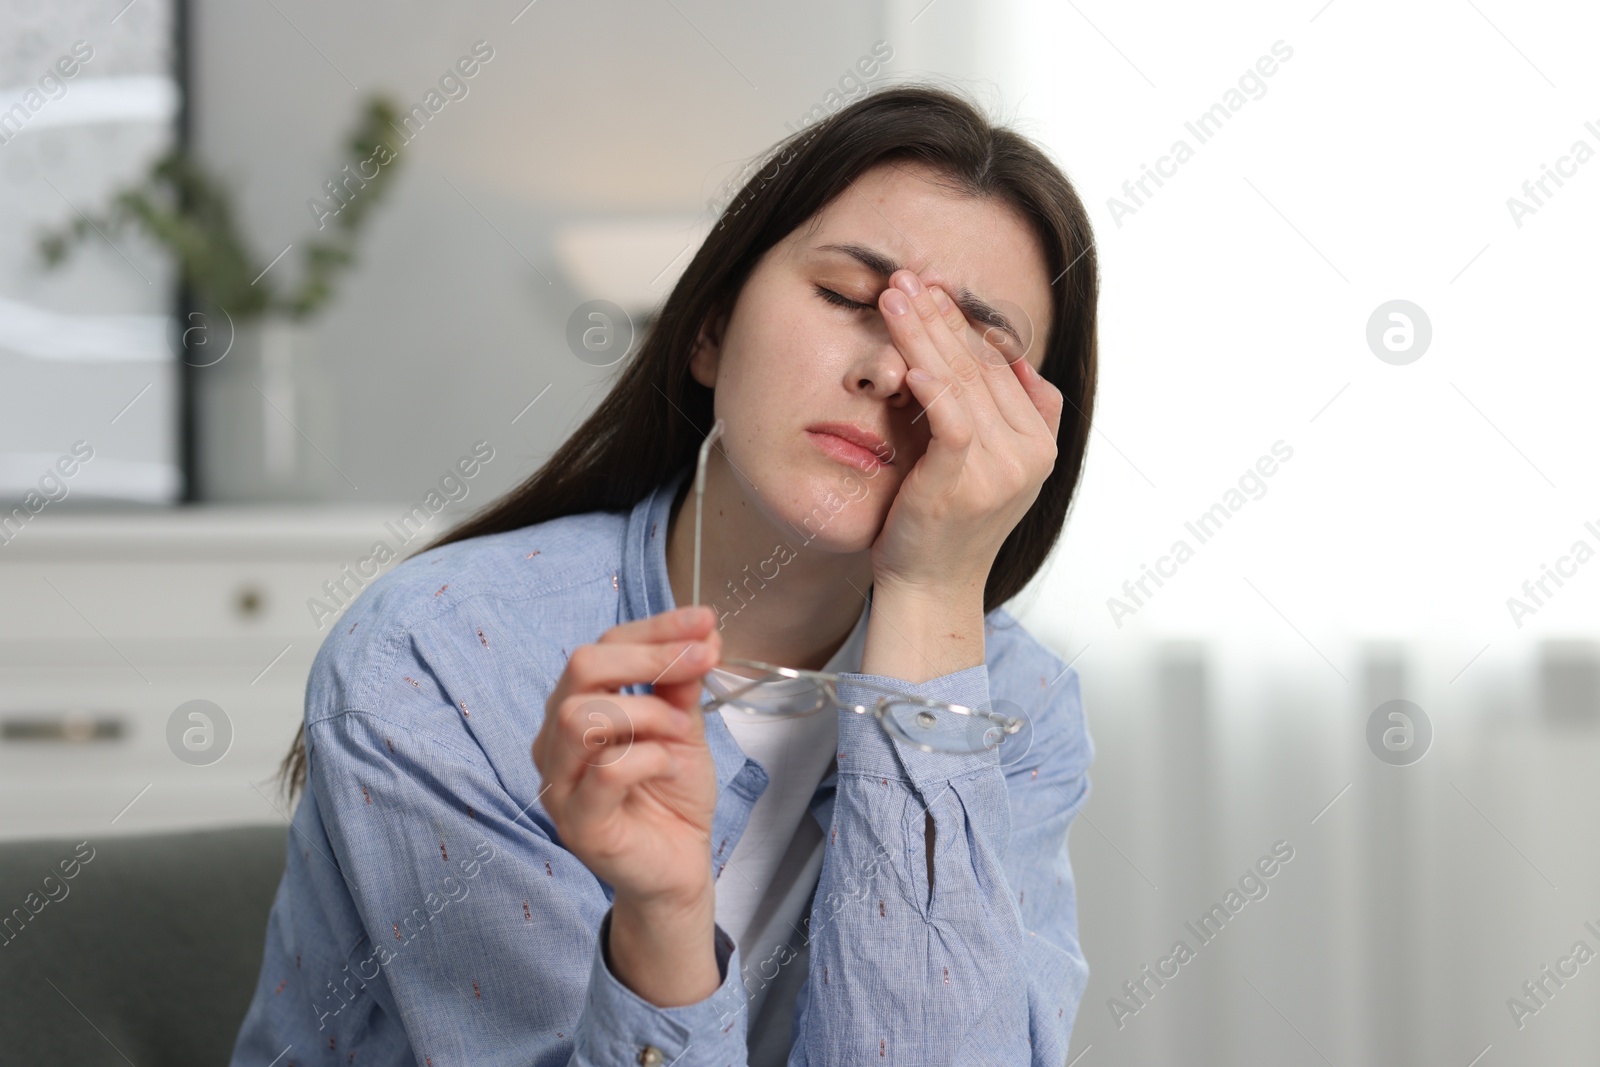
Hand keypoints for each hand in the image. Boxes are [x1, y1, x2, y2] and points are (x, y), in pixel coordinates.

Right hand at [531, 605, 721, 908]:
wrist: (680, 867)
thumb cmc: (672, 795)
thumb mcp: (683, 726)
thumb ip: (682, 683)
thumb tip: (701, 631)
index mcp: (576, 709)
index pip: (602, 648)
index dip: (655, 629)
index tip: (704, 621)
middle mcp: (555, 741)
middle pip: (580, 669)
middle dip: (647, 657)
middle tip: (699, 661)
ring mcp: (560, 784)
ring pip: (581, 717)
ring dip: (645, 712)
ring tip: (679, 731)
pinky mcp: (578, 824)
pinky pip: (605, 771)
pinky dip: (648, 757)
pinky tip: (669, 766)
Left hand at [871, 268, 1062, 598]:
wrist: (929, 589)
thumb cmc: (943, 527)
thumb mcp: (983, 466)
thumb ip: (993, 414)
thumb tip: (986, 353)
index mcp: (1040, 443)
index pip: (999, 365)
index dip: (965, 322)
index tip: (934, 287)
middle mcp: (1029, 453)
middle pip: (981, 365)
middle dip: (941, 316)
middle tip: (908, 277)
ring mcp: (1002, 469)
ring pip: (962, 381)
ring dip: (924, 332)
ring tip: (894, 296)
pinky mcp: (966, 481)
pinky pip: (950, 417)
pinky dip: (929, 383)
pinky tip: (906, 352)